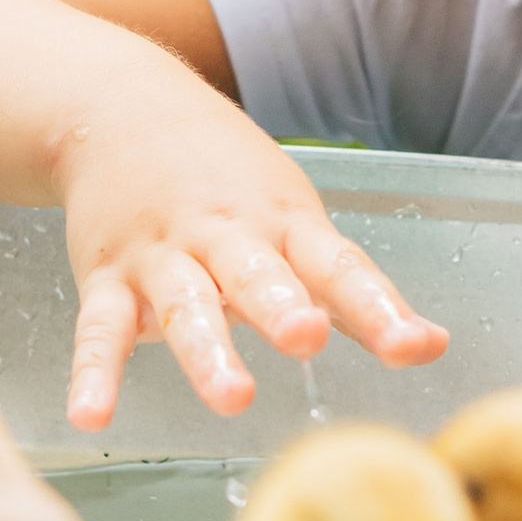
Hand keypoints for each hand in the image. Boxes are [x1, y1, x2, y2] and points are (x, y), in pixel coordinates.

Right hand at [58, 87, 446, 429]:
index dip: (377, 306)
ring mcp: (162, 256)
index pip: (337, 266)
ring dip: (207, 350)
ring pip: (184, 304)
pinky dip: (93, 372)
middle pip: (256, 274)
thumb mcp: (293, 217)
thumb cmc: (225, 178)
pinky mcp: (107, 278)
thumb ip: (350, 288)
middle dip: (282, 306)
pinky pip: (99, 328)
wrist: (119, 107)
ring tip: (231, 396)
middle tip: (306, 336)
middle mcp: (224, 237)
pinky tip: (92, 413)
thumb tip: (430, 346)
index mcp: (281, 224)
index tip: (412, 347)